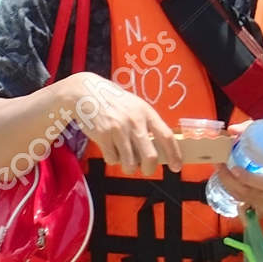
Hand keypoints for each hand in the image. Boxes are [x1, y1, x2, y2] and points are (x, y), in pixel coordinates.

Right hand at [61, 73, 182, 175]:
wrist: (86, 92)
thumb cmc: (114, 101)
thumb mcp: (136, 106)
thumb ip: (148, 124)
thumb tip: (161, 149)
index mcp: (146, 112)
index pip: (166, 136)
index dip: (174, 154)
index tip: (176, 167)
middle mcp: (134, 121)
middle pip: (150, 156)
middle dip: (149, 168)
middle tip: (146, 169)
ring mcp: (118, 130)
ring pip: (130, 163)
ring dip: (128, 167)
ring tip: (125, 159)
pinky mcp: (103, 136)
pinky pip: (112, 159)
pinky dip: (112, 159)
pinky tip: (110, 147)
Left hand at [214, 128, 262, 216]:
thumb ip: (254, 130)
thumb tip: (232, 130)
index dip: (249, 178)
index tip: (235, 168)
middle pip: (251, 192)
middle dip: (230, 180)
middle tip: (220, 166)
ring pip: (245, 200)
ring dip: (229, 186)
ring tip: (220, 171)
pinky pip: (247, 209)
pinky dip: (236, 199)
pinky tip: (229, 188)